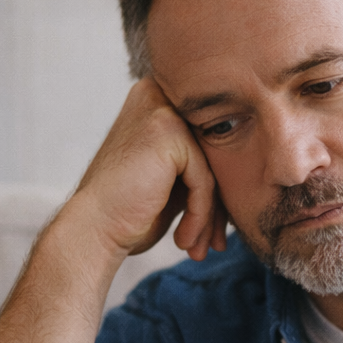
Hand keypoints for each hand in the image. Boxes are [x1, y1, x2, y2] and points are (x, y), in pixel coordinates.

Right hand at [71, 77, 227, 260]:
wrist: (92, 231)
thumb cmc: (129, 211)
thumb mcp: (173, 181)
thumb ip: (201, 164)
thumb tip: (250, 168)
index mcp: (157, 99)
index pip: (208, 145)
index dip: (215, 192)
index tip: (215, 233)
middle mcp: (157, 93)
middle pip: (213, 154)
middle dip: (218, 206)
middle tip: (214, 245)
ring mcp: (161, 108)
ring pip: (212, 168)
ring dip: (210, 216)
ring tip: (200, 248)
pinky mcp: (167, 130)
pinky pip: (204, 178)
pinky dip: (199, 213)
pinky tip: (184, 239)